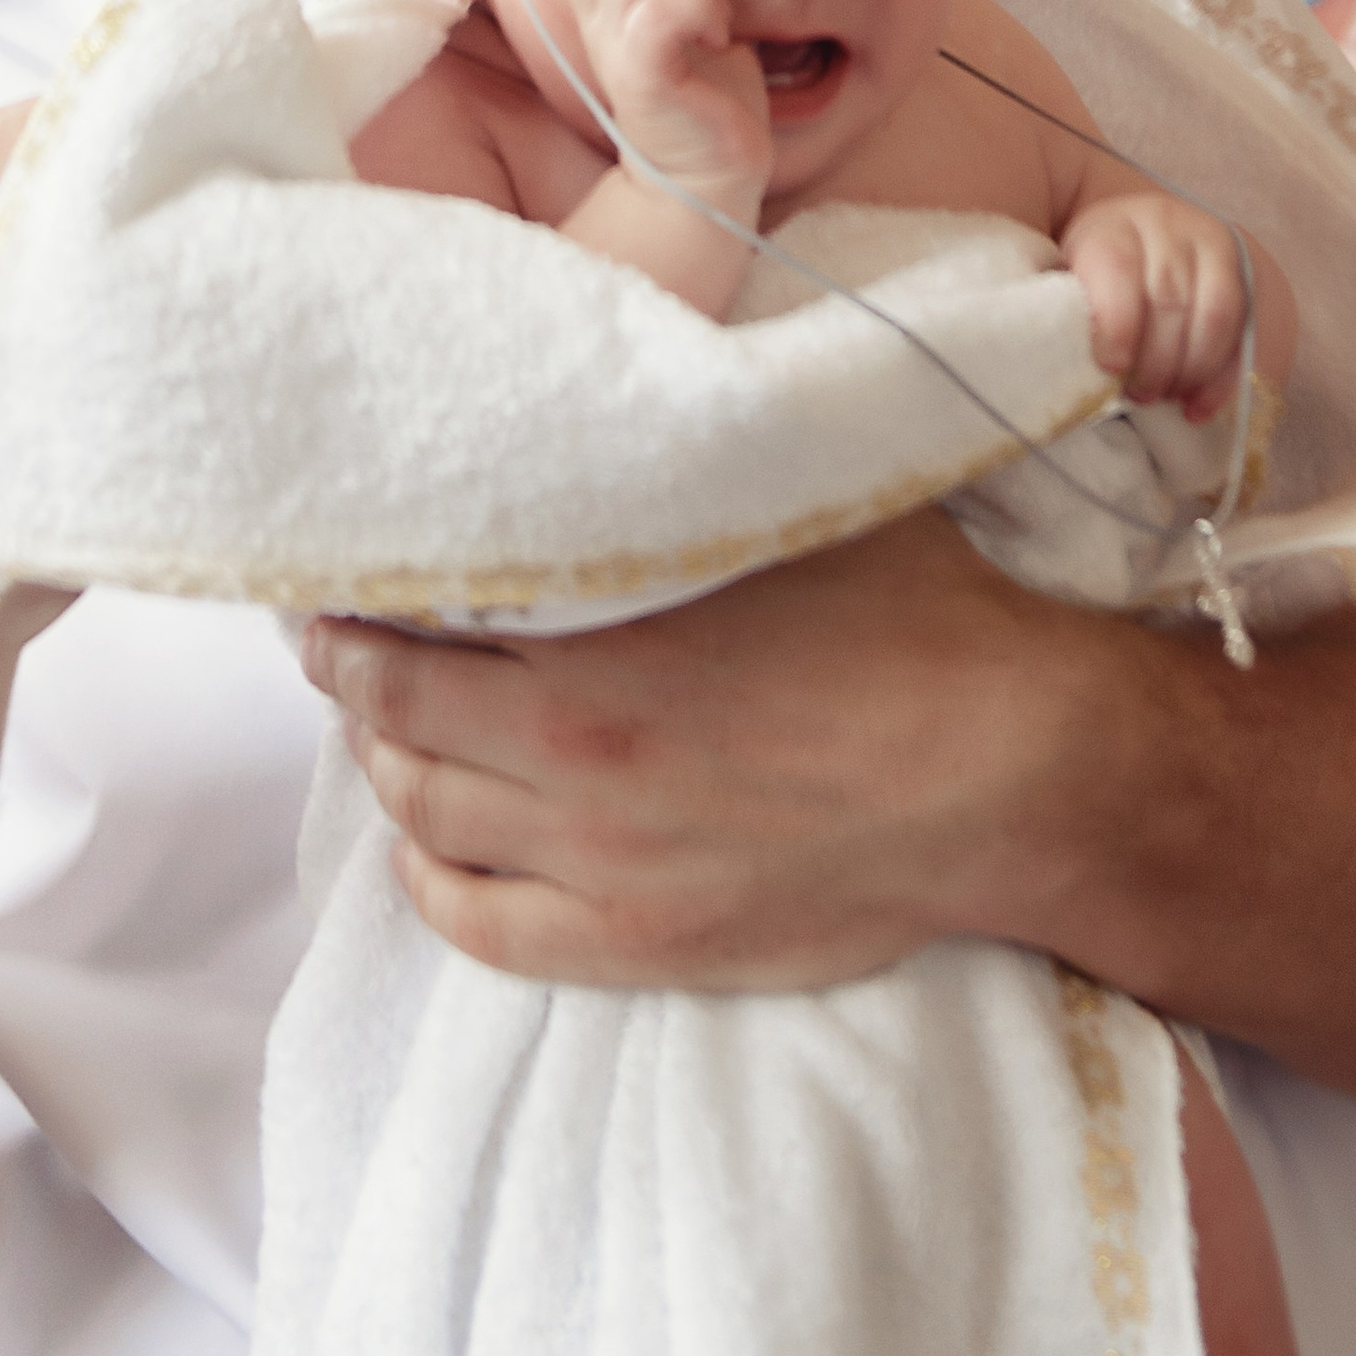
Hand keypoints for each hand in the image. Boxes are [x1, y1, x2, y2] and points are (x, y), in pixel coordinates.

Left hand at [300, 511, 1093, 989]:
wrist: (1016, 771)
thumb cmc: (914, 616)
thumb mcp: (780, 499)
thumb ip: (664, 472)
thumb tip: (585, 415)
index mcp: (598, 620)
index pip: (416, 596)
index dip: (365, 573)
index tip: (349, 551)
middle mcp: (574, 740)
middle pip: (391, 701)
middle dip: (350, 660)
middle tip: (340, 630)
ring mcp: (599, 853)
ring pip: (421, 806)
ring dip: (385, 756)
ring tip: (385, 720)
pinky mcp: (638, 939)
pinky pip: (474, 921)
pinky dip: (428, 874)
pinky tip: (429, 837)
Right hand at [564, 0, 769, 204]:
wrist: (706, 175)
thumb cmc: (705, 93)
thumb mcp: (682, 19)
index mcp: (600, 9)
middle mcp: (596, 27)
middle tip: (706, 3)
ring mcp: (615, 52)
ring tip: (713, 23)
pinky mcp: (643, 80)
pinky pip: (658, 13)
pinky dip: (700, 12)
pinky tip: (717, 41)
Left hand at [1063, 193, 1252, 416]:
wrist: (1136, 228)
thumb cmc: (1096, 269)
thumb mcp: (1072, 277)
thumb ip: (1076, 311)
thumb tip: (1070, 365)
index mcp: (1112, 228)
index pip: (1117, 270)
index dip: (1117, 325)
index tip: (1112, 369)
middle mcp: (1164, 227)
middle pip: (1169, 298)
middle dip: (1156, 360)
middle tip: (1141, 395)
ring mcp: (1208, 243)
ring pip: (1213, 313)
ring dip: (1193, 369)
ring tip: (1169, 397)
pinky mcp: (1240, 266)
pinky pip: (1242, 325)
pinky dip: (1224, 375)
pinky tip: (1202, 405)